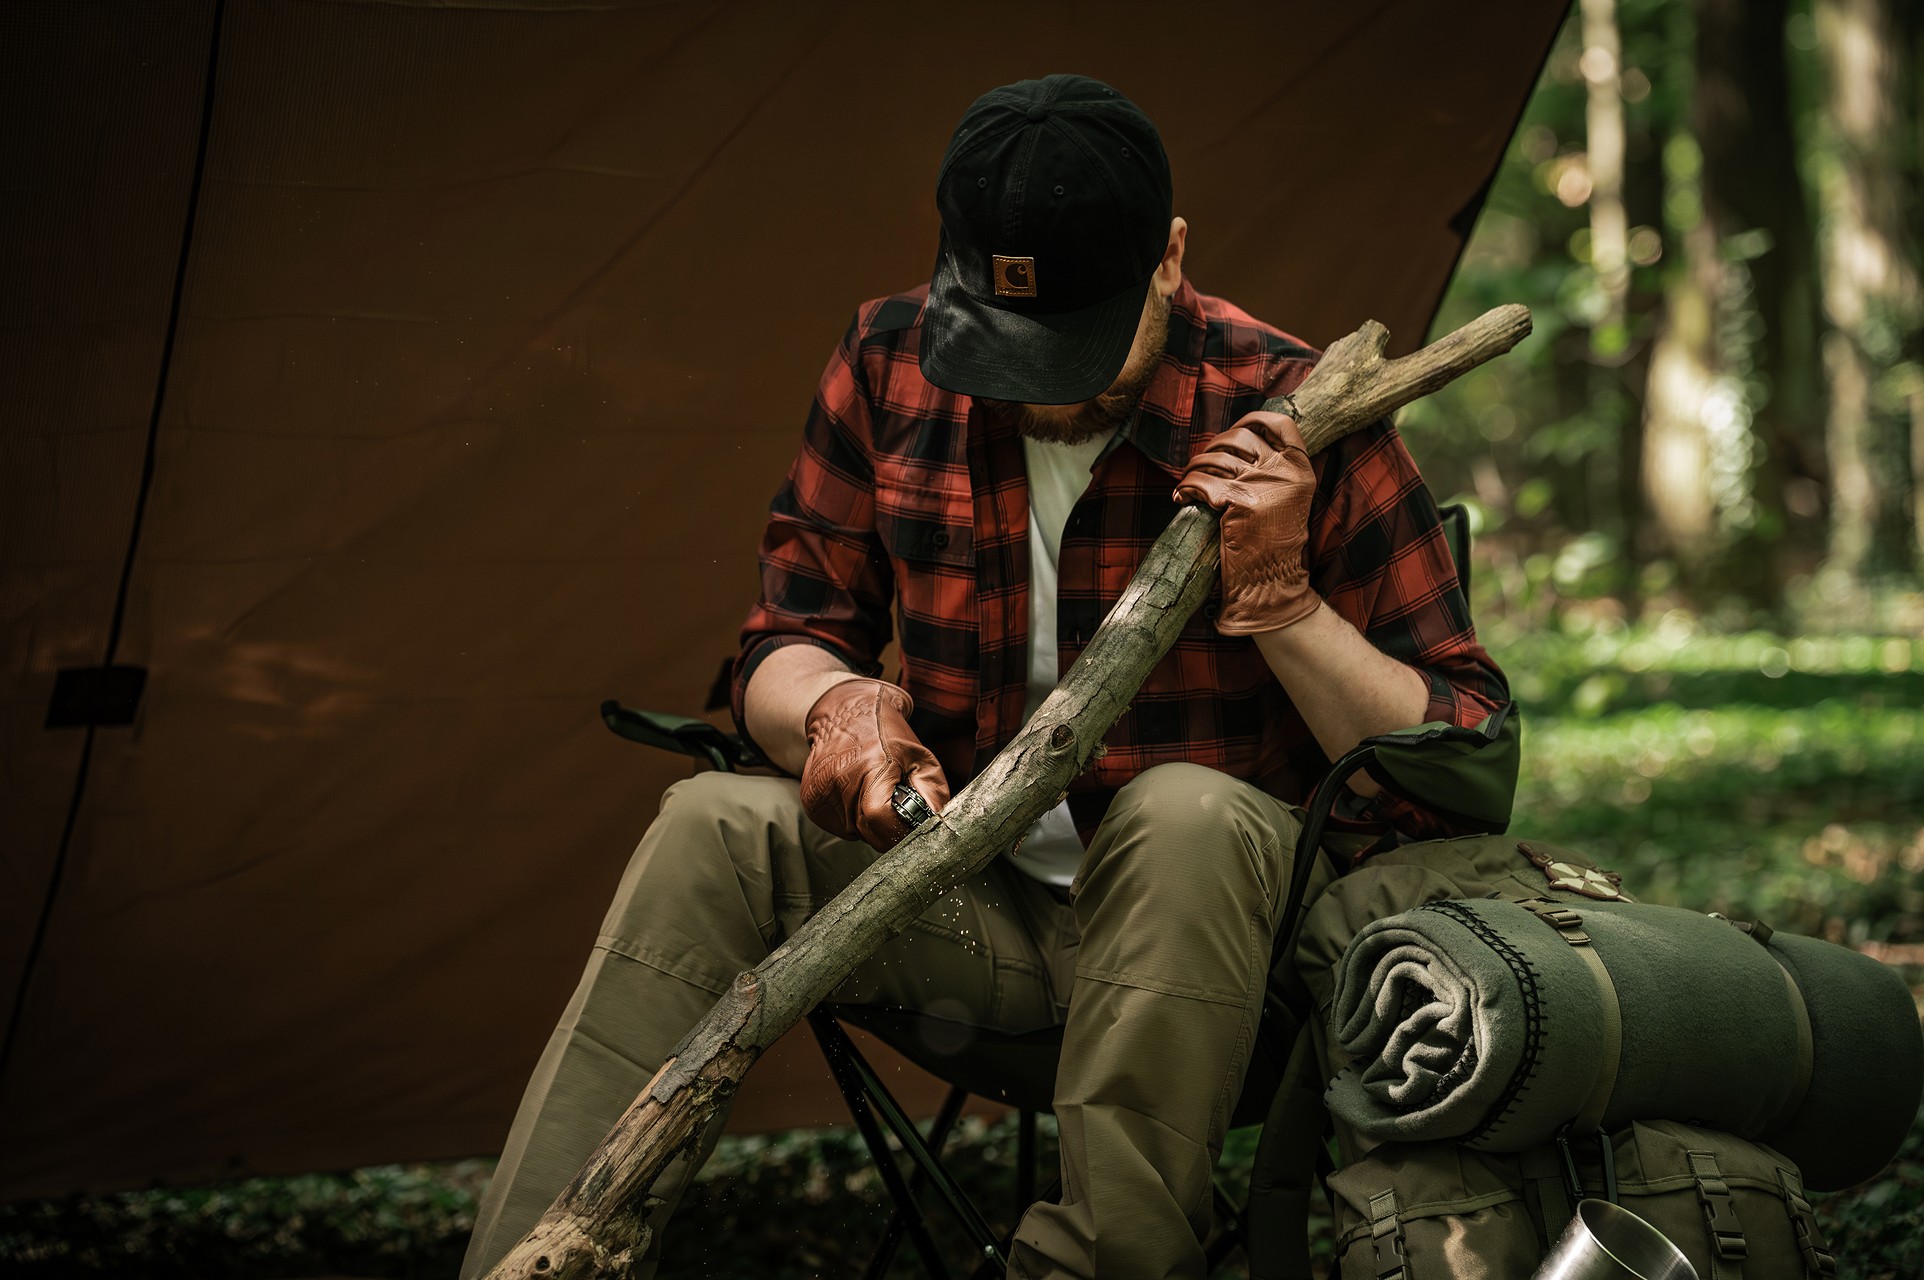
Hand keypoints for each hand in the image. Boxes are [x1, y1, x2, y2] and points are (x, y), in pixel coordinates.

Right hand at [799, 678, 950, 850]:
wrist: (844, 713)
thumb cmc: (887, 735)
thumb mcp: (920, 757)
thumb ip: (933, 794)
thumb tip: (938, 826)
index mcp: (869, 768)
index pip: (879, 818)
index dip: (899, 830)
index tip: (910, 825)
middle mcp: (839, 783)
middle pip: (869, 833)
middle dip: (888, 829)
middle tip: (895, 806)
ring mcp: (820, 794)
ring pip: (854, 834)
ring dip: (869, 825)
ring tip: (872, 792)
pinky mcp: (810, 803)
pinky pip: (839, 828)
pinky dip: (852, 819)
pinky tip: (855, 794)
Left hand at [1174, 409, 1320, 633]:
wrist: (1272, 582)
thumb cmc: (1273, 543)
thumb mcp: (1287, 498)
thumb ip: (1272, 469)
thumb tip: (1236, 442)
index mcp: (1301, 468)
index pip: (1280, 424)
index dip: (1254, 419)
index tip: (1235, 428)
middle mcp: (1285, 472)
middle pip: (1240, 435)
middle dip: (1214, 445)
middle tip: (1202, 463)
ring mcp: (1264, 485)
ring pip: (1216, 458)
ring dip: (1194, 467)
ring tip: (1188, 482)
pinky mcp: (1240, 502)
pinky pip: (1201, 482)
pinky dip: (1185, 488)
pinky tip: (1182, 497)